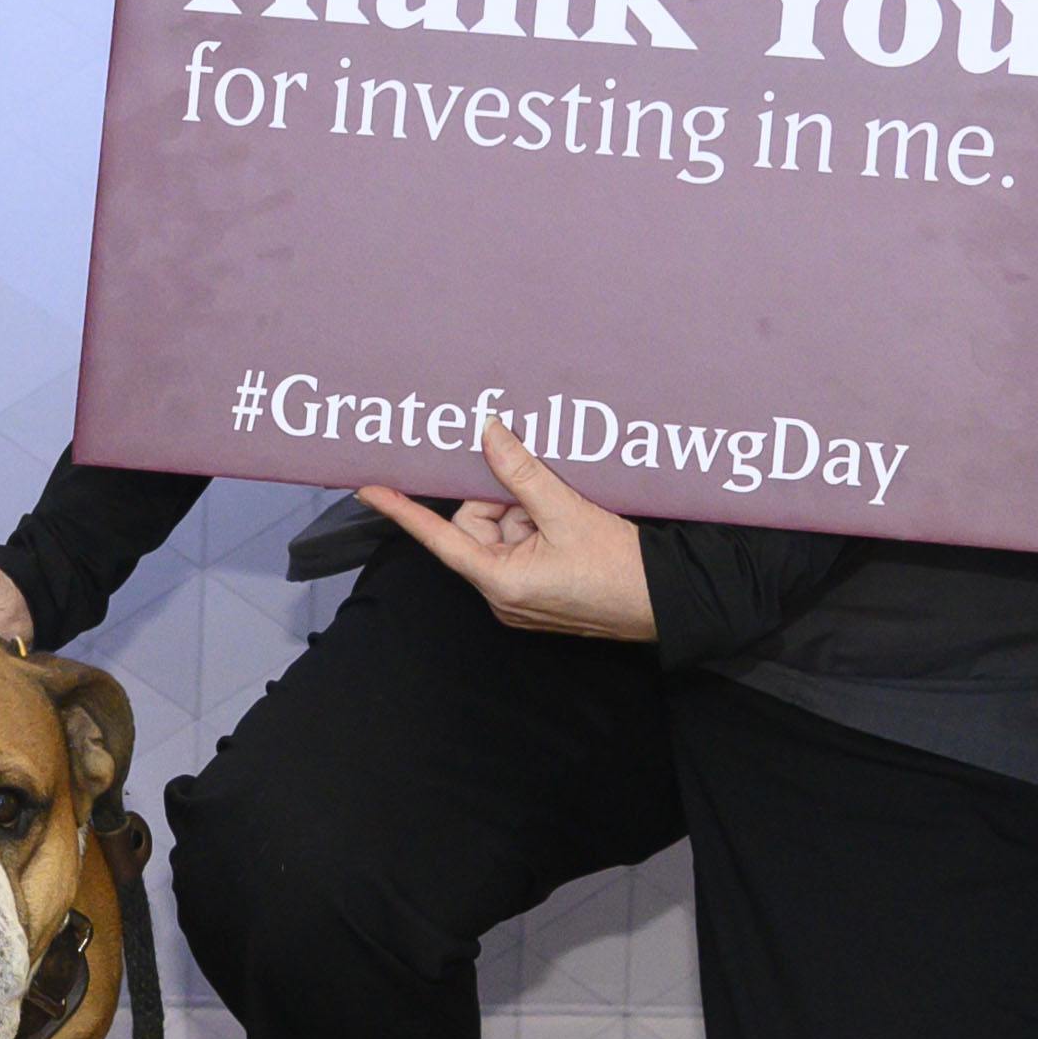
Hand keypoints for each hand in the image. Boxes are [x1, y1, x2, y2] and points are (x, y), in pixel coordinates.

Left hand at [361, 417, 653, 641]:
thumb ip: (522, 473)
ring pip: (502, 534)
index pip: (438, 537)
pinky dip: (538, 528)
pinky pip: (521, 548)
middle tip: (543, 498)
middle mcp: (501, 596)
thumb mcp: (568, 513)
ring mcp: (519, 598)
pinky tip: (568, 525)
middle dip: (505, 502)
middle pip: (477, 527)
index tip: (370, 489)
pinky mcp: (537, 594)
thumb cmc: (622, 571)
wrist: (667, 604)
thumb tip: (488, 434)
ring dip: (527, 515)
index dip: (402, 511)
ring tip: (566, 517)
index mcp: (499, 581)